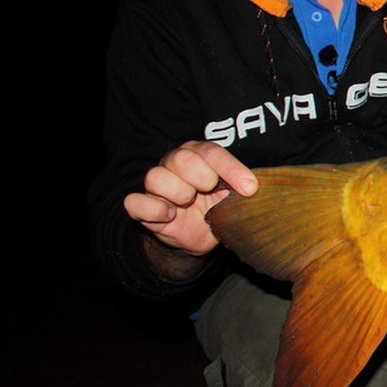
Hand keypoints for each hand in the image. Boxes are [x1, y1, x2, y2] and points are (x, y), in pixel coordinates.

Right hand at [122, 140, 258, 257]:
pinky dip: (154, 209)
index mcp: (199, 153)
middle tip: (210, 191)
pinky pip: (135, 202)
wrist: (200, 233)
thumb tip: (252, 187)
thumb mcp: (235, 194)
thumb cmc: (218, 205)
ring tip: (189, 203)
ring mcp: (156, 185)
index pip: (212, 153)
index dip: (231, 170)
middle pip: (181, 159)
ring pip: (156, 177)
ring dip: (179, 193)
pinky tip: (170, 215)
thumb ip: (242, 186)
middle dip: (202, 178)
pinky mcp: (142, 206)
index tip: (249, 188)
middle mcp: (174, 163)